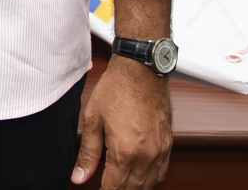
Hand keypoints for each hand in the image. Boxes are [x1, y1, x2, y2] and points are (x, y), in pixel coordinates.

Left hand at [72, 56, 171, 189]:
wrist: (141, 69)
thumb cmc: (117, 88)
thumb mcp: (92, 119)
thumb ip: (87, 152)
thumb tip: (79, 176)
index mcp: (125, 151)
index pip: (114, 187)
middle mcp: (146, 155)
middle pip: (133, 188)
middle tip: (107, 186)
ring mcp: (160, 150)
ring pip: (149, 184)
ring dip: (135, 187)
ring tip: (121, 182)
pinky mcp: (168, 143)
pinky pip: (161, 171)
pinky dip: (150, 178)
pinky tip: (140, 175)